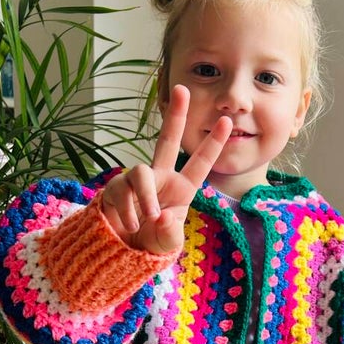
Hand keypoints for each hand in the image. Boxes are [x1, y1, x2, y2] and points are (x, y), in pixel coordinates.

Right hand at [101, 84, 231, 253]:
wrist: (121, 255)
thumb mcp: (167, 243)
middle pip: (167, 140)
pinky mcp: (115, 188)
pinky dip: (127, 211)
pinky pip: (121, 191)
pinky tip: (130, 227)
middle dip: (176, 115)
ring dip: (146, 196)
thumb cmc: (150, 244)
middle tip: (183, 89)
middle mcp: (160, 179)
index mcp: (181, 189)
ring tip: (148, 219)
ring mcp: (137, 182)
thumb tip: (160, 215)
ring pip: (140, 172)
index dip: (213, 144)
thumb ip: (169, 232)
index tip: (227, 121)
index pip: (199, 164)